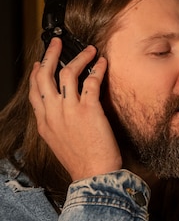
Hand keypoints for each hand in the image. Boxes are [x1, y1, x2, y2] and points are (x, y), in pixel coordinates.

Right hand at [29, 37, 122, 180]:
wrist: (93, 176)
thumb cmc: (82, 165)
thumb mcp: (59, 145)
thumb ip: (57, 127)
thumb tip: (63, 115)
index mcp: (44, 124)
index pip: (35, 92)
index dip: (37, 75)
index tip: (40, 64)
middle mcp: (53, 114)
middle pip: (45, 76)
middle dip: (50, 55)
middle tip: (57, 43)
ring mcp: (70, 110)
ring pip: (68, 73)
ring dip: (78, 57)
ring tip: (88, 49)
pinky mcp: (89, 110)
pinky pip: (91, 81)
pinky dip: (97, 69)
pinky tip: (102, 63)